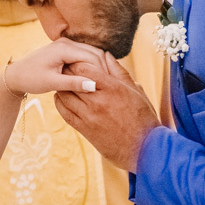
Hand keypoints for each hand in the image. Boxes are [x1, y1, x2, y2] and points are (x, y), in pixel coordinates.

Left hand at [4, 37, 105, 98]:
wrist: (16, 75)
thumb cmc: (31, 79)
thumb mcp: (52, 83)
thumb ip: (73, 83)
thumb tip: (93, 86)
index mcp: (64, 48)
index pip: (92, 57)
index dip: (102, 72)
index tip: (110, 87)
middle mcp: (67, 43)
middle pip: (95, 53)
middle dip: (104, 68)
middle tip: (113, 85)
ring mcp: (67, 45)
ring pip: (91, 54)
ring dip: (99, 68)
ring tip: (107, 84)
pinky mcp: (66, 50)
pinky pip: (84, 56)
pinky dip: (91, 67)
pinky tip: (96, 79)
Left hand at [54, 51, 160, 170]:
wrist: (144, 149)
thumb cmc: (143, 118)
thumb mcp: (136, 91)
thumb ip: (119, 72)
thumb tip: (106, 55)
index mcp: (112, 88)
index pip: (84, 68)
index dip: (77, 62)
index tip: (76, 60)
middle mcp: (98, 101)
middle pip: (72, 80)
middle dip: (68, 72)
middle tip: (65, 68)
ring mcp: (89, 116)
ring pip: (65, 95)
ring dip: (62, 87)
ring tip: (64, 82)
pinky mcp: (84, 130)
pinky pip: (65, 113)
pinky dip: (60, 102)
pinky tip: (61, 97)